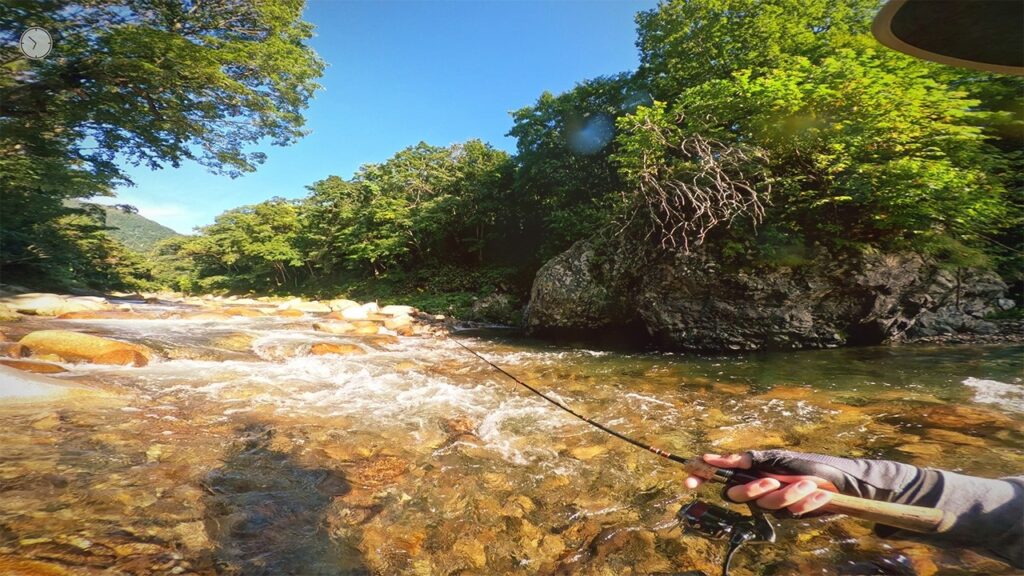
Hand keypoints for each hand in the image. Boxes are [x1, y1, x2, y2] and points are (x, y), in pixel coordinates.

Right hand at [683, 453, 836, 514]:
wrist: (838, 479)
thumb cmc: (805, 464)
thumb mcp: (774, 457)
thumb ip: (745, 460)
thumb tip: (714, 458)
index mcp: (749, 471)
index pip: (719, 477)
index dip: (701, 478)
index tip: (687, 481)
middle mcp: (756, 487)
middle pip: (737, 496)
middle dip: (754, 490)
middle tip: (771, 481)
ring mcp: (772, 502)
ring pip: (767, 504)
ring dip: (789, 493)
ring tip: (807, 484)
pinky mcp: (789, 513)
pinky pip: (790, 511)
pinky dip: (806, 501)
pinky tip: (818, 494)